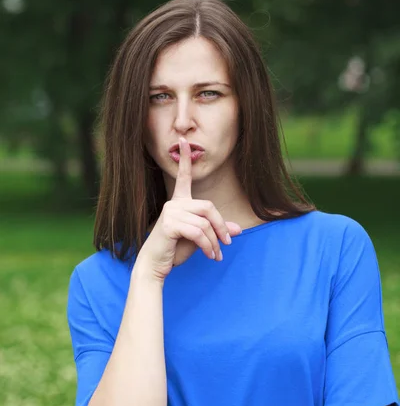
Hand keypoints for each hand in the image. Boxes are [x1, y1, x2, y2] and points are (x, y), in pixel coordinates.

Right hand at [137, 136, 241, 280]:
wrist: (155, 265)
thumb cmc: (175, 250)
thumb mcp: (200, 239)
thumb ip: (216, 231)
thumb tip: (238, 229)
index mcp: (178, 203)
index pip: (183, 177)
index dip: (186, 159)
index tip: (184, 140)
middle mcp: (173, 204)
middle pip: (208, 207)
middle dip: (221, 226)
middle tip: (228, 242)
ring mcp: (170, 213)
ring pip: (205, 223)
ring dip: (215, 242)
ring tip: (216, 255)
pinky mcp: (169, 225)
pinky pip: (198, 232)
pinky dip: (208, 246)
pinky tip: (210, 256)